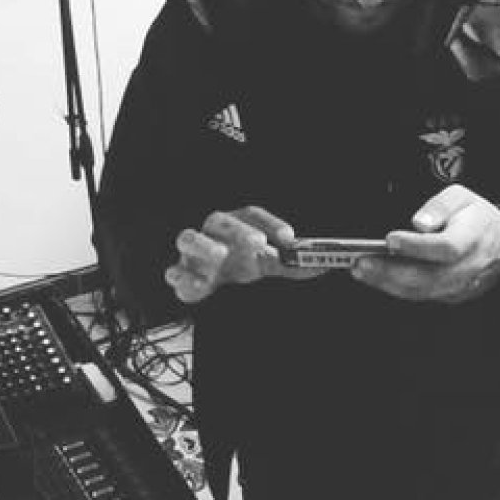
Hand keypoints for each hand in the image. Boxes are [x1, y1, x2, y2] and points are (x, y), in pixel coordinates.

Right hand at [164, 205, 324, 304]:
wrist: (210, 281)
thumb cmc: (238, 263)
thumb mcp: (267, 263)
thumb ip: (291, 263)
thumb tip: (324, 265)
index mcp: (237, 223)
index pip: (253, 215)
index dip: (271, 223)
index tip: (289, 238)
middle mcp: (213, 232)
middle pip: (221, 221)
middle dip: (239, 230)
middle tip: (257, 243)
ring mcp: (193, 252)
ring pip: (189, 238)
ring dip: (204, 245)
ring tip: (220, 255)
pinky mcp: (180, 273)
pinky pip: (175, 272)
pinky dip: (185, 277)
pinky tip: (201, 285)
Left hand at [355, 185, 499, 304]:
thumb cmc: (477, 218)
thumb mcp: (462, 197)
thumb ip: (440, 206)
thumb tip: (418, 223)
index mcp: (473, 237)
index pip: (445, 247)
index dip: (417, 246)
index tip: (390, 239)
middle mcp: (468, 267)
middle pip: (427, 276)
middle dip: (390, 272)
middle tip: (360, 262)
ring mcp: (460, 286)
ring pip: (421, 291)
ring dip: (387, 283)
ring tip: (361, 270)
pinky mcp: (451, 296)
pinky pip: (422, 296)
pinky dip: (396, 288)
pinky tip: (377, 277)